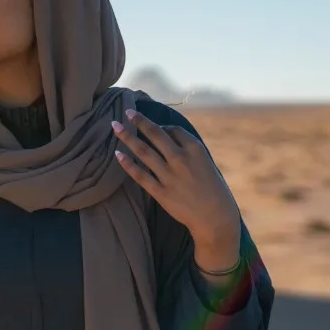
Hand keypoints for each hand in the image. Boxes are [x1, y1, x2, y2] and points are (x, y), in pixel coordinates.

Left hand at [113, 109, 241, 268]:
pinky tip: (117, 154)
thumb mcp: (206, 163)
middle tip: (126, 111)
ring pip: (143, 151)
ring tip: (115, 126)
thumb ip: (188, 151)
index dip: (161, 126)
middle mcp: (180, 159)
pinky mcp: (160, 192)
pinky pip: (140, 175)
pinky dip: (127, 163)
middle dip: (139, 121)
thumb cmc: (213, 189)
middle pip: (155, 134)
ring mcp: (169, 176)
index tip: (153, 126)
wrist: (215, 218)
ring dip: (127, 137)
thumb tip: (167, 138)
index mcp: (195, 149)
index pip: (173, 130)